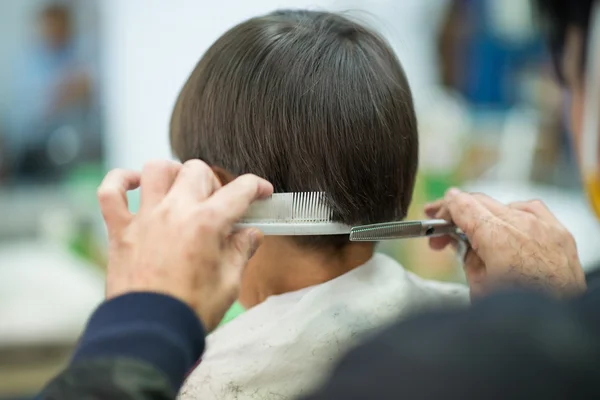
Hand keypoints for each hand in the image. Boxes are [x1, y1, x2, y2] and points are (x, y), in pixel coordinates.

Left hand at [97, 160, 272, 330]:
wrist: (149, 333)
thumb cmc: (190, 311)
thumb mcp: (229, 283)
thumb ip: (241, 251)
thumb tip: (251, 234)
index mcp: (207, 224)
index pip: (239, 190)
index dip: (256, 187)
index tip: (261, 192)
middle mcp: (175, 212)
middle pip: (197, 171)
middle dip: (213, 183)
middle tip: (217, 205)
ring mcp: (145, 218)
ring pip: (157, 169)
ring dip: (173, 174)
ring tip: (180, 189)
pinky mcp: (120, 230)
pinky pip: (110, 191)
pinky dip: (120, 181)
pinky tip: (135, 183)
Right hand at [425, 188, 585, 298]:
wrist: (561, 323)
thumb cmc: (522, 314)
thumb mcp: (479, 288)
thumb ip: (467, 257)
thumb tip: (461, 243)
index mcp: (497, 236)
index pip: (462, 205)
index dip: (443, 209)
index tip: (435, 217)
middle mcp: (522, 224)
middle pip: (480, 202)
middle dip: (459, 213)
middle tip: (445, 231)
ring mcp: (544, 226)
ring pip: (504, 206)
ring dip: (485, 216)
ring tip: (476, 235)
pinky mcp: (560, 234)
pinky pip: (531, 210)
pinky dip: (514, 215)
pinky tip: (507, 228)